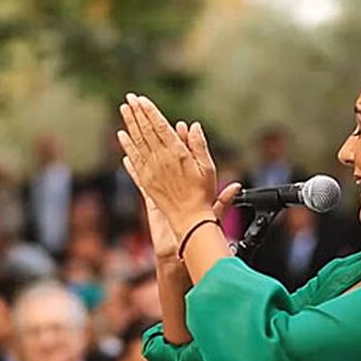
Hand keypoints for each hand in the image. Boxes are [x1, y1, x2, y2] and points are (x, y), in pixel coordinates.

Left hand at [117, 95, 236, 242]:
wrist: (190, 219)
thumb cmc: (203, 194)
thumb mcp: (208, 167)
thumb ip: (198, 145)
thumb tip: (192, 126)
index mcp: (177, 153)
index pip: (159, 127)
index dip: (149, 112)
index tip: (141, 99)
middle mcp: (161, 160)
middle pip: (145, 131)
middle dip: (137, 113)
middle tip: (129, 98)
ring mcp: (151, 170)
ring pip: (137, 143)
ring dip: (130, 125)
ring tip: (124, 110)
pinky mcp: (146, 181)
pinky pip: (133, 160)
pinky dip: (127, 147)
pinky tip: (122, 137)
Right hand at [128, 123, 241, 259]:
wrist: (183, 245)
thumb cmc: (199, 229)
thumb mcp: (216, 213)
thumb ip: (225, 199)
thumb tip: (236, 186)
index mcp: (189, 182)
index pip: (185, 156)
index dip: (182, 139)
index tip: (182, 125)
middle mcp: (173, 181)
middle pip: (161, 150)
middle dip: (154, 131)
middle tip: (150, 115)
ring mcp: (159, 186)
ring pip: (146, 159)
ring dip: (138, 141)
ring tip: (130, 126)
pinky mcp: (149, 196)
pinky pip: (138, 178)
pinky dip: (131, 166)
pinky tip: (125, 157)